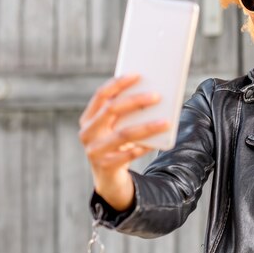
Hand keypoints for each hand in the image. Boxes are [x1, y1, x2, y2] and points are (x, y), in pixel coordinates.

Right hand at [79, 74, 169, 205]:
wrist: (109, 178)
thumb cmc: (117, 144)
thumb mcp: (116, 127)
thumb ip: (126, 112)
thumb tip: (153, 92)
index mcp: (89, 118)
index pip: (101, 95)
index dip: (118, 83)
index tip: (138, 74)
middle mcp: (87, 132)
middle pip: (111, 110)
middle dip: (135, 101)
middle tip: (157, 95)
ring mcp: (94, 150)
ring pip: (123, 134)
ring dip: (147, 127)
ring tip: (166, 122)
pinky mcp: (105, 166)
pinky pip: (128, 155)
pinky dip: (143, 147)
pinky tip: (157, 143)